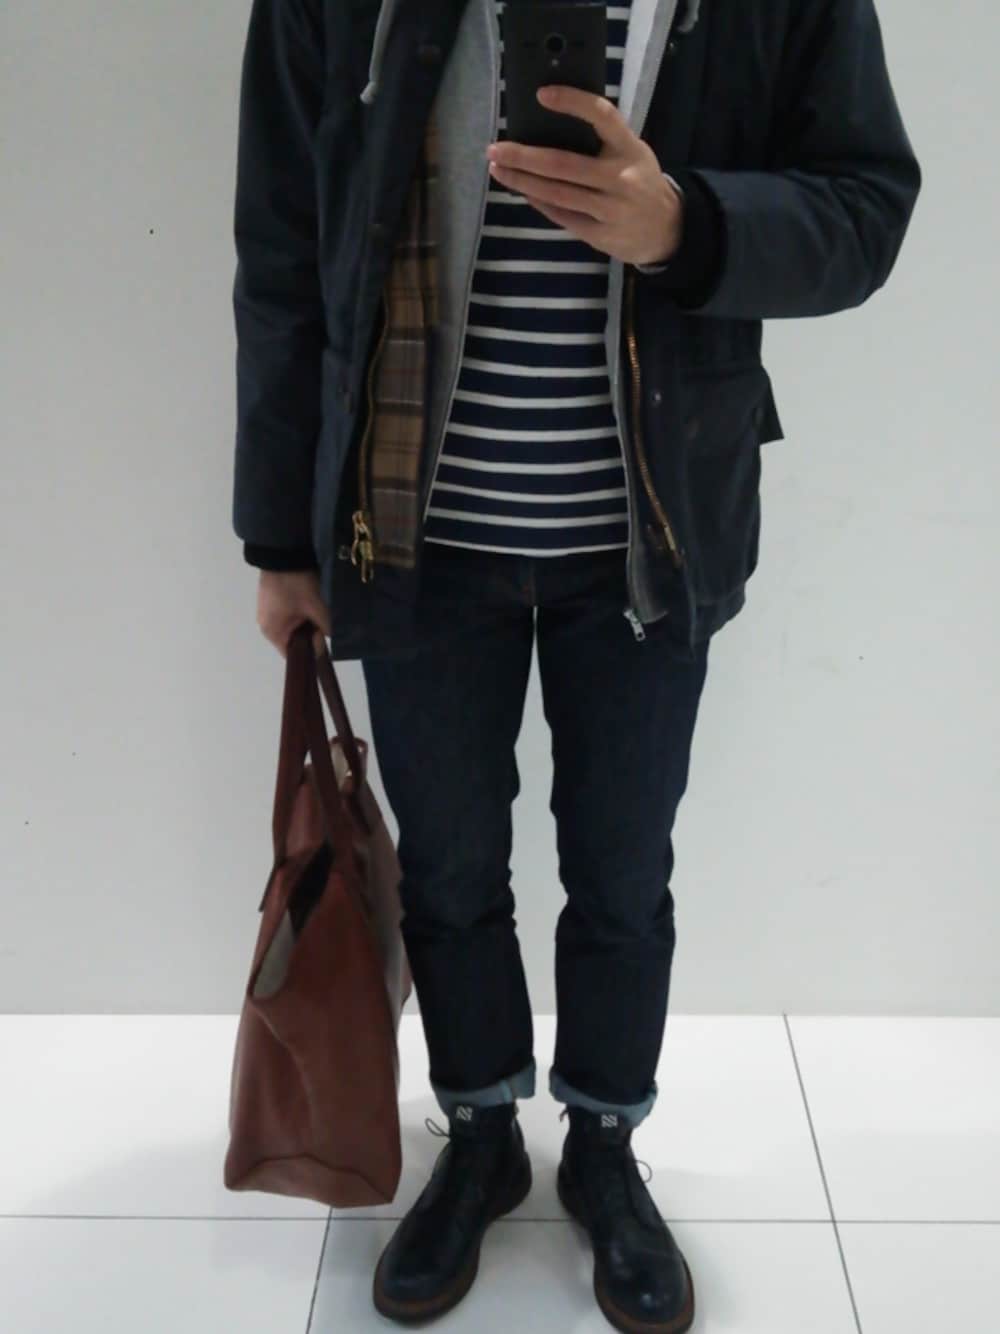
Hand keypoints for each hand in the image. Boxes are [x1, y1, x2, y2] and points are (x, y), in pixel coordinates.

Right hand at [256, 569, 331, 658]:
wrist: (283, 549)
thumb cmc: (297, 583)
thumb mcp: (316, 607)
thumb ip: (326, 629)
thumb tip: (332, 641)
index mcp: (272, 632)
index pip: (293, 655)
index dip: (311, 651)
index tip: (326, 642)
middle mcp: (266, 624)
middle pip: (295, 638)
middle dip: (312, 632)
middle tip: (327, 621)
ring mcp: (268, 609)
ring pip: (295, 623)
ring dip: (309, 618)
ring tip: (321, 608)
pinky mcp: (273, 597)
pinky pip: (291, 610)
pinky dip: (302, 608)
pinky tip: (313, 598)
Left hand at [485, 85, 683, 265]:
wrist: (666, 229)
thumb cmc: (640, 181)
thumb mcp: (633, 153)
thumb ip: (603, 141)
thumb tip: (550, 126)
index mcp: (629, 148)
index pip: (602, 116)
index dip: (572, 102)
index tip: (542, 94)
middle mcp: (621, 178)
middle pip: (564, 165)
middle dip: (524, 157)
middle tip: (495, 149)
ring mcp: (610, 209)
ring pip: (557, 194)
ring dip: (523, 182)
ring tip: (499, 170)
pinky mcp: (600, 234)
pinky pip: (562, 216)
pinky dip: (539, 203)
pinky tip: (523, 192)